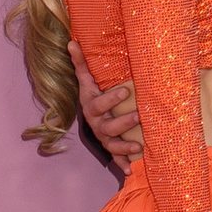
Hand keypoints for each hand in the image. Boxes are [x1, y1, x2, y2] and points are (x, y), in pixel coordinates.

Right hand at [68, 40, 141, 173]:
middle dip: (123, 122)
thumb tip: (72, 41)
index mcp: (92, 107)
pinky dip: (123, 165)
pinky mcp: (112, 149)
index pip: (99, 104)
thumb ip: (81, 63)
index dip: (111, 99)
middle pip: (108, 126)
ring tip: (139, 145)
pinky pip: (117, 159)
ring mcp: (104, 138)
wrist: (93, 115)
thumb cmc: (94, 95)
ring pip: (113, 145)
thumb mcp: (87, 81)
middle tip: (138, 116)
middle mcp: (97, 124)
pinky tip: (131, 170)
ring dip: (124, 147)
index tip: (126, 91)